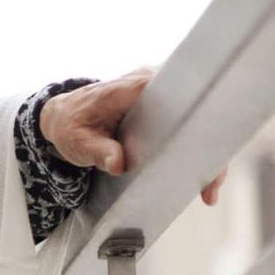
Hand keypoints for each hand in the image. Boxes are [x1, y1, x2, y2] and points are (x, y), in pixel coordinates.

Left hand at [40, 66, 228, 206]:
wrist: (63, 116)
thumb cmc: (70, 124)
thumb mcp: (76, 140)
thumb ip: (97, 151)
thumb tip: (118, 164)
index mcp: (135, 87)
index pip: (179, 96)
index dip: (198, 120)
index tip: (207, 148)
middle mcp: (153, 86)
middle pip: (195, 111)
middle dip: (209, 146)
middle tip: (211, 181)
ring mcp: (161, 97)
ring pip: (195, 122)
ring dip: (205, 153)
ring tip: (208, 189)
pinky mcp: (162, 111)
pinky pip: (185, 128)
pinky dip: (194, 152)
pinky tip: (200, 180)